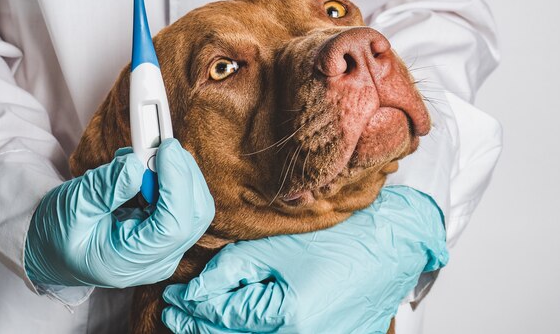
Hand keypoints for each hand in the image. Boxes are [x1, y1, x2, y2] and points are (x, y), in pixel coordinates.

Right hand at [24, 138, 213, 287]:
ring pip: (195, 204)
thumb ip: (103, 189)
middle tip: (159, 144)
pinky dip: (171, 175)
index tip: (166, 149)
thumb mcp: (71, 208)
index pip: (174, 226)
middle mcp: (157, 258)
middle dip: (182, 172)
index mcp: (130, 261)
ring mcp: (166, 246)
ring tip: (146, 153)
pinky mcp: (167, 230)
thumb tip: (136, 166)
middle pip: (195, 213)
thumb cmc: (58, 232)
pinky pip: (185, 199)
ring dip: (178, 171)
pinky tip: (146, 165)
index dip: (177, 183)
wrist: (54, 247)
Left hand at [162, 186, 447, 332]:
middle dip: (200, 326)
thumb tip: (198, 289)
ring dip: (225, 330)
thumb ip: (231, 268)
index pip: (223, 317)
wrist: (390, 244)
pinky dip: (254, 331)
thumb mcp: (277, 246)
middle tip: (175, 313)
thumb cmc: (342, 239)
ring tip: (199, 318)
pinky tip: (237, 319)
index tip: (173, 299)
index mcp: (290, 319)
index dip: (192, 307)